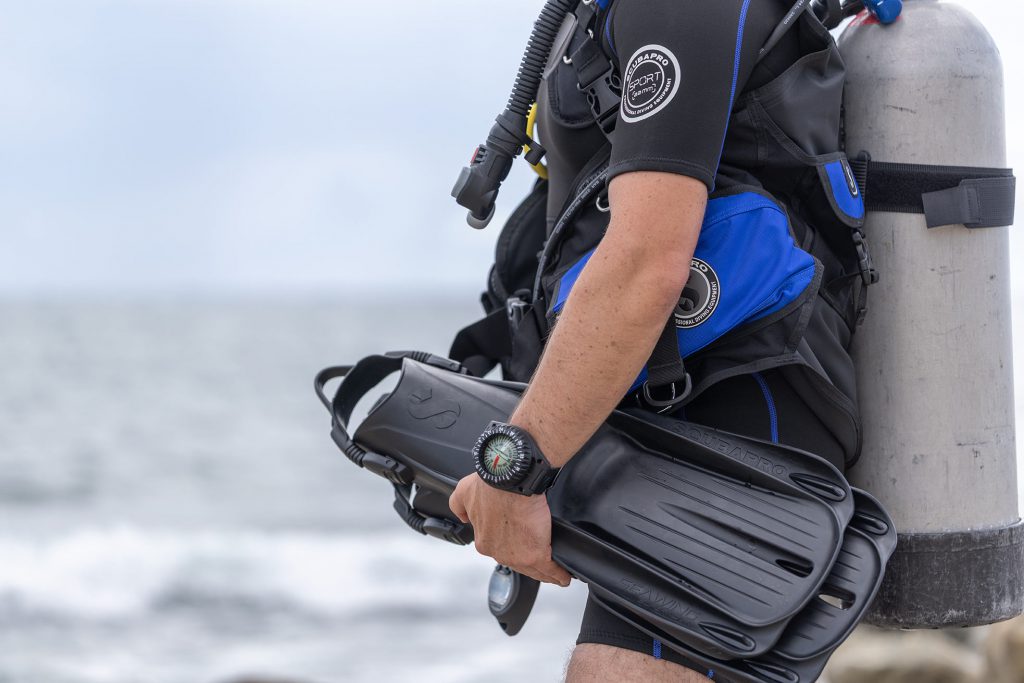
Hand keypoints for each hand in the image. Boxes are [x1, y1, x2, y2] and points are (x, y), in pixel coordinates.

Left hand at [449, 474, 570, 586]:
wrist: (511, 480)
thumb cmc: (491, 484)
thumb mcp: (465, 493)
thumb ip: (460, 506)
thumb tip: (463, 516)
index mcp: (484, 540)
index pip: (501, 551)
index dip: (514, 550)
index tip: (522, 548)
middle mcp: (498, 552)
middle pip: (518, 564)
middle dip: (530, 564)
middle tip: (542, 563)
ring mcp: (517, 556)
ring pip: (534, 570)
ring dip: (546, 572)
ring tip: (556, 575)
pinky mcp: (536, 554)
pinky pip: (550, 569)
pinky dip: (559, 574)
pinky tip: (564, 576)